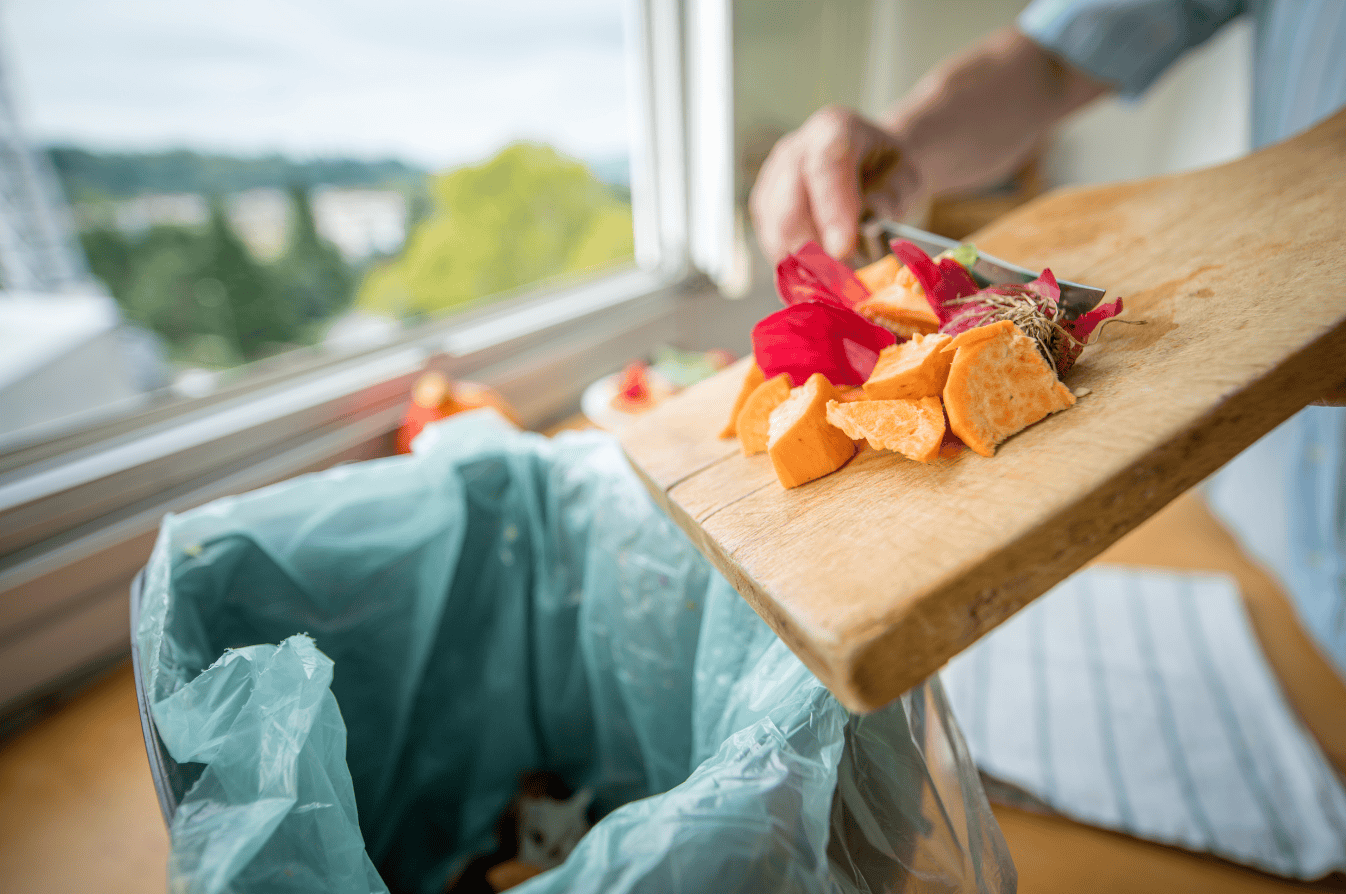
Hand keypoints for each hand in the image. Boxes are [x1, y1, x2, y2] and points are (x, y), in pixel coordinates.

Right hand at [749, 106, 918, 264]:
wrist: (872, 168)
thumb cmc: (890, 174)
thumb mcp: (906, 180)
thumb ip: (889, 199)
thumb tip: (866, 226)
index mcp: (835, 129)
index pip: (825, 166)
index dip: (832, 211)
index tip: (843, 250)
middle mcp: (795, 149)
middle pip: (789, 206)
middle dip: (815, 251)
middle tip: (844, 281)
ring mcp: (773, 178)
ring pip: (775, 231)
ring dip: (805, 263)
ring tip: (837, 276)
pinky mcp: (764, 206)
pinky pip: (771, 242)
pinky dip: (794, 264)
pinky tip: (820, 269)